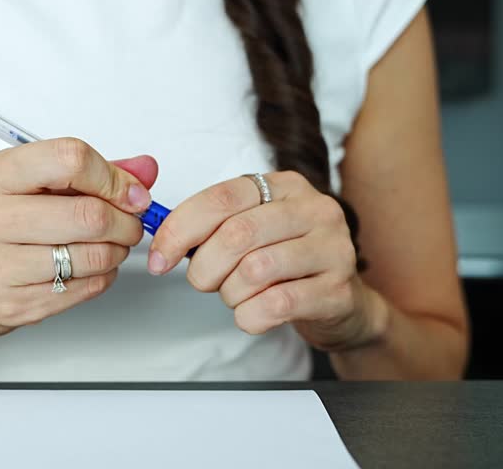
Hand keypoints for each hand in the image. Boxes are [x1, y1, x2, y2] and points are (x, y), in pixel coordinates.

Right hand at [0, 138, 155, 341]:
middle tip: (130, 224)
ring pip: (90, 256)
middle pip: (87, 215)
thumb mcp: (29, 184)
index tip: (131, 193)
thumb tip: (145, 170)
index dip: (113, 177)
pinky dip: (102, 276)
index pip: (68, 160)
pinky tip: (91, 267)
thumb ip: (89, 173)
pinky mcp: (13, 305)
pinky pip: (83, 288)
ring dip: (116, 251)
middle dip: (124, 221)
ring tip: (111, 245)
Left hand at [148, 171, 382, 350]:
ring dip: (230, 293)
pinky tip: (253, 314)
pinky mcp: (338, 290)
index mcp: (285, 186)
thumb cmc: (286, 264)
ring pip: (255, 271)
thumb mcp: (253, 232)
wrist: (343, 303)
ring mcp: (333, 248)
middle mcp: (314, 209)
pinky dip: (250, 316)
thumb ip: (212, 227)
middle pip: (236, 235)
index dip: (180, 229)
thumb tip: (163, 241)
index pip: (222, 198)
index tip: (159, 257)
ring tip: (237, 295)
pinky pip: (276, 305)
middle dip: (204, 268)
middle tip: (203, 282)